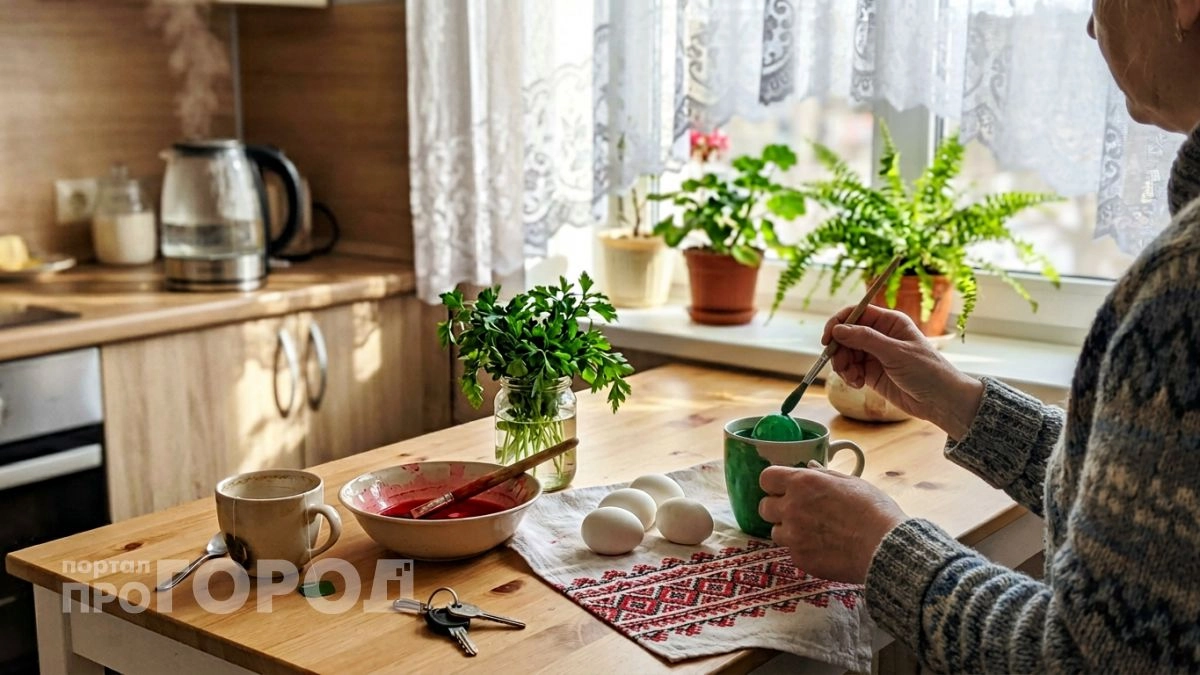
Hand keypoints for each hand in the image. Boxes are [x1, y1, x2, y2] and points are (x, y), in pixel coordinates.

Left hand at [758, 463, 906, 583]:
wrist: (886, 549)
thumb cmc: (874, 511)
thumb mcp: (852, 482)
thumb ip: (823, 474)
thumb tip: (809, 466)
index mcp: (803, 483)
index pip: (766, 478)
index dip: (774, 483)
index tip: (783, 488)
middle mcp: (792, 508)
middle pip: (765, 507)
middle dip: (778, 508)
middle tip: (799, 511)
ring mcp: (794, 535)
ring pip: (776, 531)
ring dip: (789, 531)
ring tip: (815, 532)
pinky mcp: (800, 558)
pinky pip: (792, 552)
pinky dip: (803, 550)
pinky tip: (824, 548)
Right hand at [822, 305, 982, 438]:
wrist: (941, 401)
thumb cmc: (927, 371)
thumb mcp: (895, 353)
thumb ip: (866, 339)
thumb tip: (838, 329)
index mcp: (889, 322)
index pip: (856, 313)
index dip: (838, 322)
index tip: (827, 338)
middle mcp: (880, 336)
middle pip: (846, 334)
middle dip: (839, 349)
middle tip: (840, 365)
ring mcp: (875, 354)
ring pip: (846, 353)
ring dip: (843, 365)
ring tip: (853, 378)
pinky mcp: (872, 372)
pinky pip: (851, 369)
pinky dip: (849, 376)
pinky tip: (858, 384)